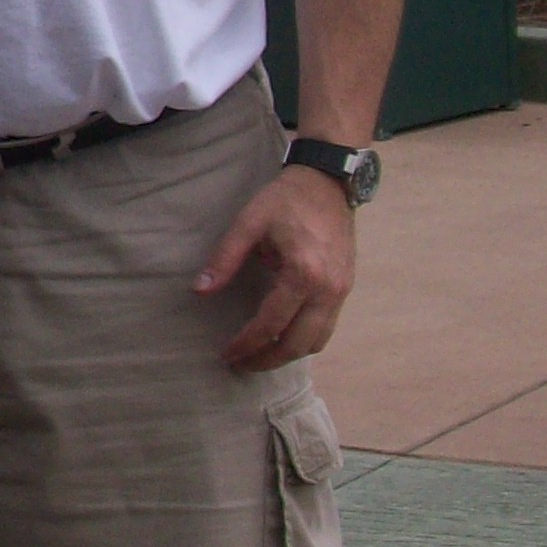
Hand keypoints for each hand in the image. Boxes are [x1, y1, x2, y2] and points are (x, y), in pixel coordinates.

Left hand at [195, 166, 355, 369]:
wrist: (327, 183)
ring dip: (288, 354)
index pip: (271, 324)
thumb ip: (224, 259)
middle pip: (298, 345)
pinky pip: (327, 328)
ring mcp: (341, 292)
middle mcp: (327, 290)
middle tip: (241, 364)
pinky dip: (305, 340)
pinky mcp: (346, 288)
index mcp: (302, 274)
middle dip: (267, 360)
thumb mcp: (249, 223)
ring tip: (260, 355)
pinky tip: (283, 336)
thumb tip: (200, 290)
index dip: (247, 344)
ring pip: (317, 342)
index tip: (227, 354)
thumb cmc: (285, 200)